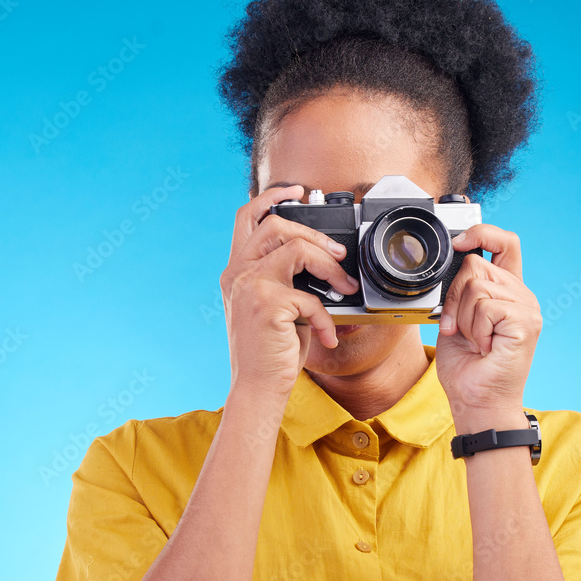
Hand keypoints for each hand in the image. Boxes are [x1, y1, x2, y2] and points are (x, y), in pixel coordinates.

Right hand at [219, 184, 360, 402]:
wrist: (256, 389)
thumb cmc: (270, 354)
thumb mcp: (276, 309)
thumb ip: (287, 280)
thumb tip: (324, 262)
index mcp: (237, 272)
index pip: (247, 217)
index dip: (272, 196)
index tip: (298, 191)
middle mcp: (238, 274)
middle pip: (276, 224)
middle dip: (316, 233)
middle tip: (337, 254)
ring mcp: (250, 286)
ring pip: (297, 248)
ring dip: (330, 266)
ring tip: (344, 288)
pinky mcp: (268, 304)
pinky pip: (311, 296)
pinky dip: (327, 318)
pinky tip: (328, 335)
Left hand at [436, 224, 541, 430]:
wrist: (476, 402)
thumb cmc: (467, 368)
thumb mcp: (456, 319)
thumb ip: (461, 290)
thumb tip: (453, 262)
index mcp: (507, 291)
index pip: (505, 243)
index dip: (482, 233)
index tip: (460, 241)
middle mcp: (521, 295)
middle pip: (476, 265)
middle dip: (455, 297)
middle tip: (459, 328)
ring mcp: (527, 308)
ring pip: (476, 286)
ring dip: (464, 318)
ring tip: (475, 341)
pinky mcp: (526, 321)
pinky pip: (485, 307)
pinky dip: (474, 329)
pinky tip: (484, 347)